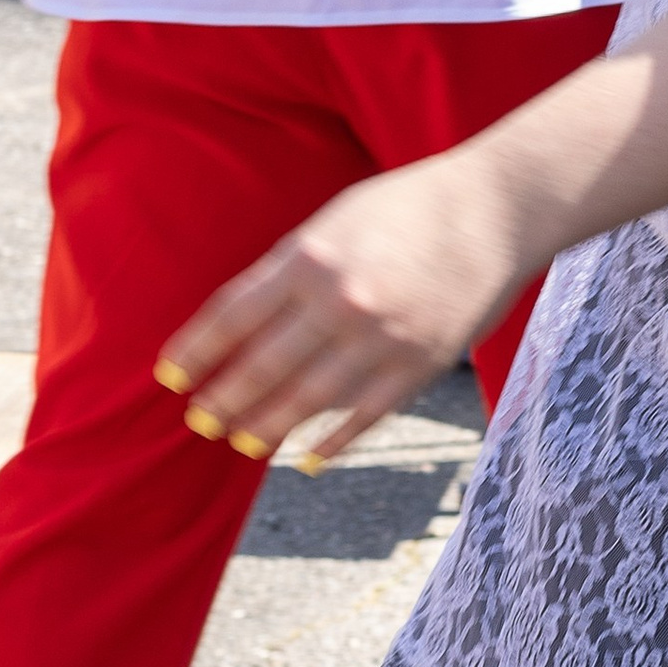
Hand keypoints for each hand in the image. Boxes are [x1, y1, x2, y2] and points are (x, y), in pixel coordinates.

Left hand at [158, 156, 520, 463]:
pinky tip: (305, 458)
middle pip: (261, 366)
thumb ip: (289, 270)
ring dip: (266, 427)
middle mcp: (340, 301)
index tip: (169, 378)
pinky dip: (330, 443)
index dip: (195, 351)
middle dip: (223, 399)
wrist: (498, 210)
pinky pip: (363, 416)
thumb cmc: (407, 208)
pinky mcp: (419, 365)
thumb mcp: (335, 221)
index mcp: (311, 258)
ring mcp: (382, 339)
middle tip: (199, 420)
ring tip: (241, 441)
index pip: (233, 316)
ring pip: (306, 401)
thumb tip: (241, 326)